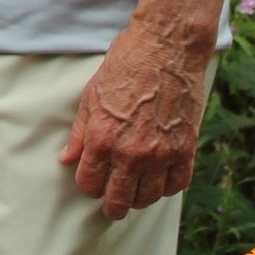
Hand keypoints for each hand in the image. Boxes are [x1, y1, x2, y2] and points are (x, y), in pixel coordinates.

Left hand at [58, 19, 212, 219]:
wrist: (166, 49)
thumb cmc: (125, 66)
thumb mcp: (92, 96)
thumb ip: (80, 133)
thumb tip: (67, 159)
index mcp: (103, 139)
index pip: (90, 183)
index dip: (88, 186)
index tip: (91, 183)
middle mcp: (131, 152)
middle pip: (119, 198)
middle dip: (112, 205)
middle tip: (112, 206)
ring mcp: (161, 153)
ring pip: (148, 197)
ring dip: (139, 198)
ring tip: (134, 192)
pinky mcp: (186, 149)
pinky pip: (177, 184)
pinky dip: (167, 186)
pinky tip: (159, 179)